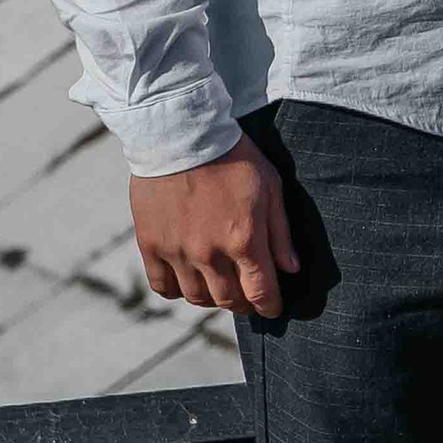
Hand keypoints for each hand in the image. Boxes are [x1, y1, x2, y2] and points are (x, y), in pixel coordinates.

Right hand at [131, 135, 299, 316]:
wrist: (180, 134)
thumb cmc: (233, 157)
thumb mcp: (270, 188)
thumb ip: (280, 233)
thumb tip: (291, 269)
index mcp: (244, 239)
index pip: (261, 292)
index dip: (270, 306)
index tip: (272, 308)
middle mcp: (210, 253)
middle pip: (230, 300)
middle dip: (244, 304)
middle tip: (247, 297)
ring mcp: (178, 252)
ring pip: (197, 298)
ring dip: (212, 299)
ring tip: (219, 287)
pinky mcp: (151, 245)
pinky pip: (163, 286)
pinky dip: (178, 290)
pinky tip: (188, 280)